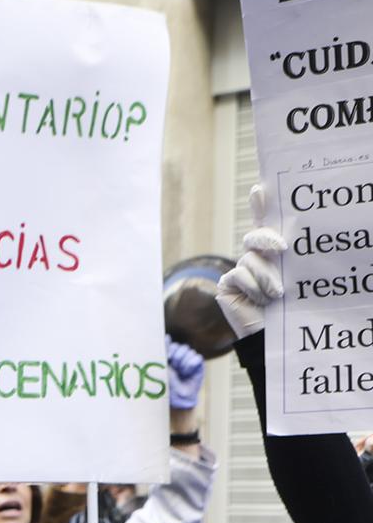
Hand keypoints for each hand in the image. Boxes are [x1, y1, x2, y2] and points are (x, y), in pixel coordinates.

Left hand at [164, 336, 204, 411]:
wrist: (176, 398)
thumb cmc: (165, 385)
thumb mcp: (162, 367)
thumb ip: (163, 351)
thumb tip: (167, 337)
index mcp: (168, 357)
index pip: (171, 344)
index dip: (170, 348)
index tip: (167, 356)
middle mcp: (179, 358)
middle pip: (180, 346)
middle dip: (176, 356)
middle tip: (174, 366)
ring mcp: (188, 361)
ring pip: (188, 351)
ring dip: (182, 362)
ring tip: (180, 372)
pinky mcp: (198, 366)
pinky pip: (196, 357)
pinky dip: (190, 365)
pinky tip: (187, 372)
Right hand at [216, 184, 285, 337]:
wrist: (276, 334)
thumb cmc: (293, 304)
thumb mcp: (295, 274)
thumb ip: (286, 254)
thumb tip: (282, 237)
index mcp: (275, 251)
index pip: (267, 222)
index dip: (260, 204)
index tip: (260, 188)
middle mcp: (256, 257)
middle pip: (256, 236)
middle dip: (265, 238)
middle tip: (282, 249)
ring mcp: (240, 269)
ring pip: (250, 258)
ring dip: (265, 276)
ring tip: (277, 294)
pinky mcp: (228, 284)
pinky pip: (238, 274)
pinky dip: (252, 286)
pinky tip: (261, 300)